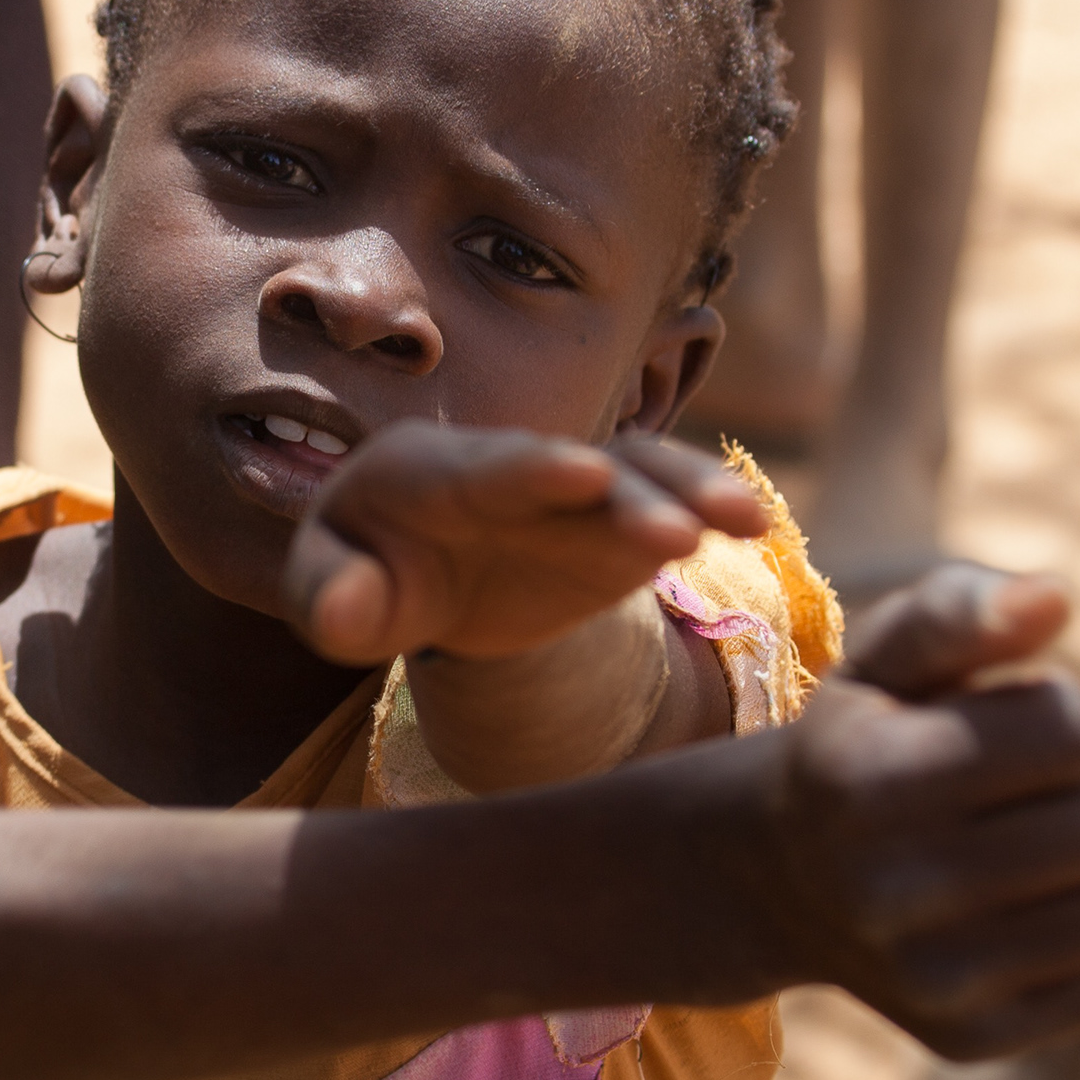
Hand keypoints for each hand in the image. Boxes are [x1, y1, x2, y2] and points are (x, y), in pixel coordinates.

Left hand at [283, 421, 768, 665]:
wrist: (420, 575)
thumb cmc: (365, 578)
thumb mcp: (333, 593)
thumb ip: (328, 599)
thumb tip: (345, 614)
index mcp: (423, 471)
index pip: (480, 469)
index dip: (529, 472)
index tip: (584, 475)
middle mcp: (506, 465)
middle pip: (571, 471)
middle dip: (625, 494)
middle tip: (677, 531)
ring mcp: (569, 488)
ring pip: (635, 474)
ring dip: (686, 493)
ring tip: (745, 520)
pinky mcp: (613, 520)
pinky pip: (666, 506)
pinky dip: (705, 510)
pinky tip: (751, 527)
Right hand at [750, 564, 1079, 1058]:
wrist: (780, 881)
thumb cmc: (864, 742)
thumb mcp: (888, 659)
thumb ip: (963, 610)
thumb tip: (1056, 597)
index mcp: (867, 780)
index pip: (1070, 730)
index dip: (1058, 711)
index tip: (1007, 723)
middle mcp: (891, 892)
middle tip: (1041, 791)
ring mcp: (932, 980)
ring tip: (1054, 844)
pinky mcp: (972, 1039)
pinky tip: (1042, 909)